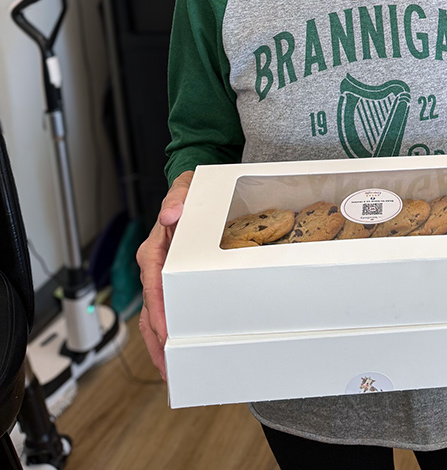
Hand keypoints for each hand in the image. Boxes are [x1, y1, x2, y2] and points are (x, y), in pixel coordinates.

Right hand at [135, 169, 193, 379]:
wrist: (187, 192)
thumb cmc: (186, 193)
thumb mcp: (184, 188)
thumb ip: (178, 199)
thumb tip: (171, 214)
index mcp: (154, 249)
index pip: (154, 284)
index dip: (158, 309)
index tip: (164, 331)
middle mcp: (153, 266)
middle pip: (150, 308)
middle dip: (156, 339)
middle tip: (167, 366)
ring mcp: (160, 275)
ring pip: (153, 314)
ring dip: (159, 342)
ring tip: (169, 368)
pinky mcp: (169, 279)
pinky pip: (163, 308)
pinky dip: (166, 329)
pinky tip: (174, 346)